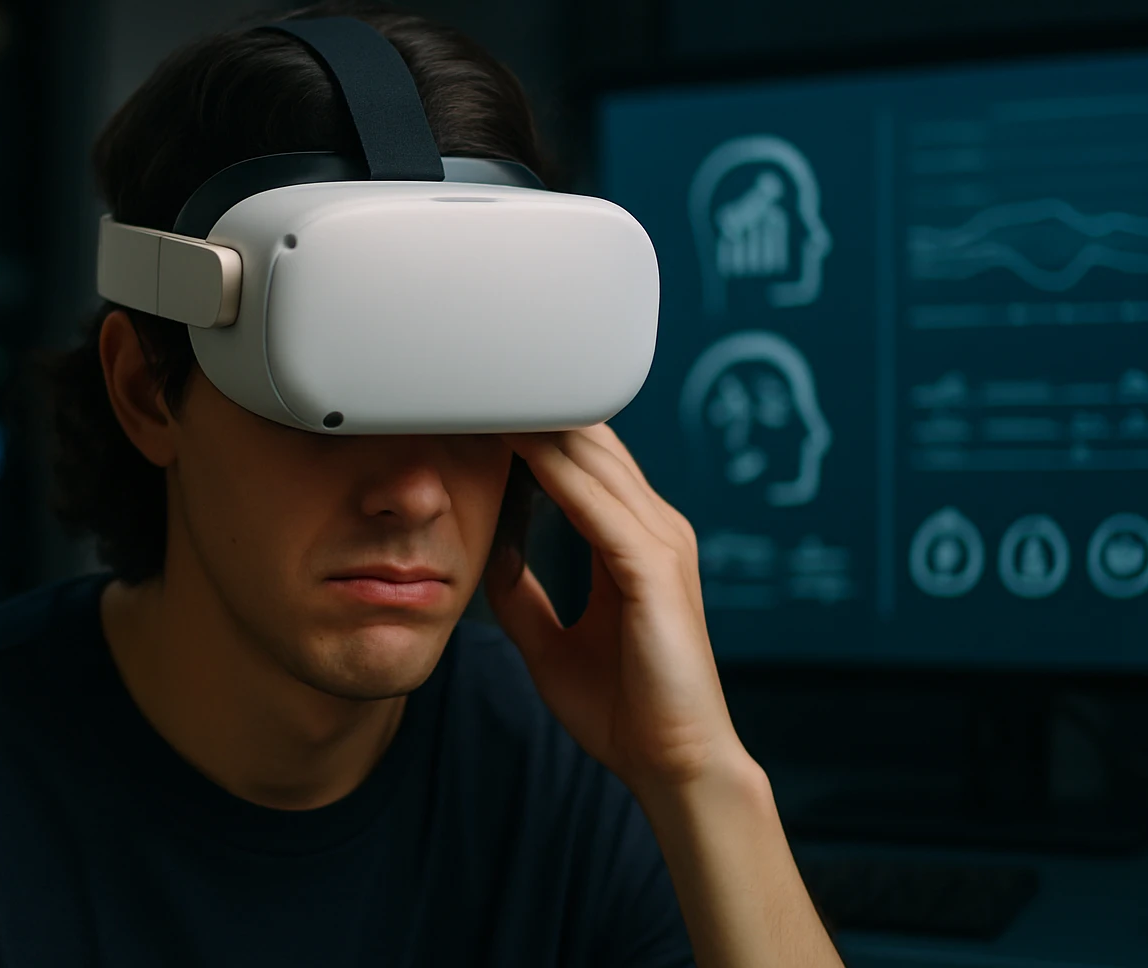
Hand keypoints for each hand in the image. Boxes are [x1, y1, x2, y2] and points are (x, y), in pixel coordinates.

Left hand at [485, 424, 747, 793]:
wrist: (674, 764)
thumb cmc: (625, 710)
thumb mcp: (550, 641)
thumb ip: (521, 592)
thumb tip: (488, 551)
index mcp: (635, 542)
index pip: (584, 464)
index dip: (533, 431)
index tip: (478, 411)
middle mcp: (655, 530)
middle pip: (592, 445)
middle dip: (533, 411)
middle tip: (473, 383)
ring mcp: (662, 544)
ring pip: (595, 460)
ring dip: (540, 425)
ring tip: (485, 394)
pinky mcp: (654, 569)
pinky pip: (597, 504)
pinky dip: (556, 469)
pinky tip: (516, 445)